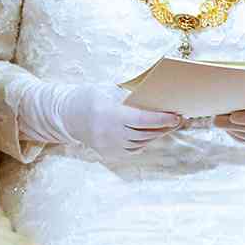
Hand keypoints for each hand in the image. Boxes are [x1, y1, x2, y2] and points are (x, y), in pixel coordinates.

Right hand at [56, 84, 181, 160]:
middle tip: (178, 120)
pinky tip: (151, 134)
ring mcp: (109, 145)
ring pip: (141, 142)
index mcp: (111, 114)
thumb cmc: (90, 97)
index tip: (176, 116)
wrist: (67, 116)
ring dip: (157, 134)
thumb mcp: (110, 90)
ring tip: (168, 126)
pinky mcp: (108, 153)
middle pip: (145, 132)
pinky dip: (144, 142)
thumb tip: (156, 94)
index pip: (142, 119)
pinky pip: (133, 149)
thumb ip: (131, 95)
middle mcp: (110, 132)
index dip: (161, 119)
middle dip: (164, 127)